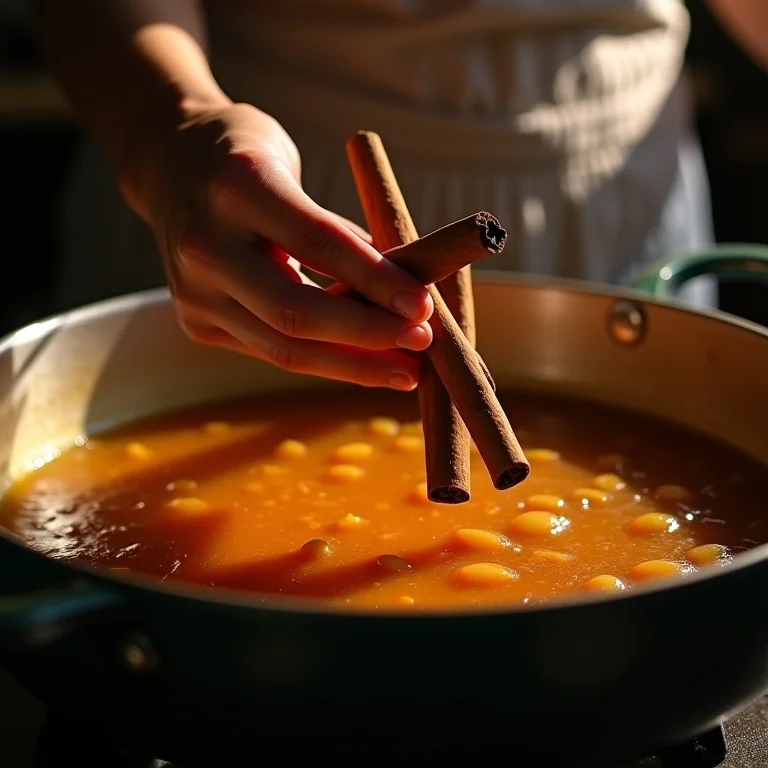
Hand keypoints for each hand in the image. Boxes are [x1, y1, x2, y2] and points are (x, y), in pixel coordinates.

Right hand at [122, 100, 432, 389]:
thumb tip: (403, 289)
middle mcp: (204, 242)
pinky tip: (362, 362)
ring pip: (284, 348)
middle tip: (422, 343)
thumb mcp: (293, 168)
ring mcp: (193, 290)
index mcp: (237, 186)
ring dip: (353, 364)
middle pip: (296, 312)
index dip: (376, 280)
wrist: (166, 164)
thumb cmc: (245, 160)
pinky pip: (271, 351)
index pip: (319, 242)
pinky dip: (323, 360)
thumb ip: (340, 231)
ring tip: (404, 370)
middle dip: (368, 335)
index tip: (424, 306)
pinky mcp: (195, 322)